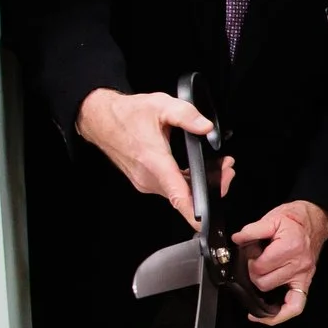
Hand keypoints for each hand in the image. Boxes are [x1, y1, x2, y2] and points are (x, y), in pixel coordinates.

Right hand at [77, 88, 223, 222]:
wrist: (101, 119)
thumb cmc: (127, 114)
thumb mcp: (160, 105)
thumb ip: (186, 115)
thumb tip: (206, 128)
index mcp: (154, 162)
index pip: (177, 195)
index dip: (193, 211)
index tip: (206, 222)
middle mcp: (148, 178)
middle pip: (185, 195)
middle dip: (212, 185)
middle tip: (227, 168)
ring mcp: (146, 182)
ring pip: (178, 192)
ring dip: (200, 183)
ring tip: (218, 167)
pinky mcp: (145, 181)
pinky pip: (171, 187)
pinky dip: (186, 182)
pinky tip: (196, 170)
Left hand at [229, 201, 327, 326]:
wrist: (316, 220)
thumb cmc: (295, 219)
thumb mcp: (271, 218)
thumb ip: (251, 230)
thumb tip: (237, 239)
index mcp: (289, 248)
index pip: (259, 267)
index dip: (249, 261)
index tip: (250, 253)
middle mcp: (298, 265)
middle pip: (264, 283)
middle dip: (253, 273)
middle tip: (255, 261)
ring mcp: (303, 275)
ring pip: (273, 294)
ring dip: (262, 285)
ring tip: (261, 274)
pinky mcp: (305, 282)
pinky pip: (296, 306)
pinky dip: (281, 315)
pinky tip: (266, 317)